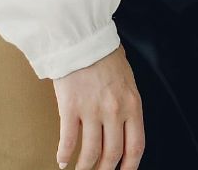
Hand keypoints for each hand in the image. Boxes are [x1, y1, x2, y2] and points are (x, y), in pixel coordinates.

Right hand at [52, 44, 142, 169]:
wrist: (84, 40)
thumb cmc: (106, 57)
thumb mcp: (128, 81)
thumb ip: (127, 104)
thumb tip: (123, 126)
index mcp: (133, 105)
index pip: (136, 145)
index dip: (130, 166)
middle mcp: (115, 111)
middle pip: (112, 154)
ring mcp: (93, 111)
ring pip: (90, 152)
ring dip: (84, 167)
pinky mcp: (71, 108)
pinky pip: (68, 140)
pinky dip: (64, 155)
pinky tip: (62, 160)